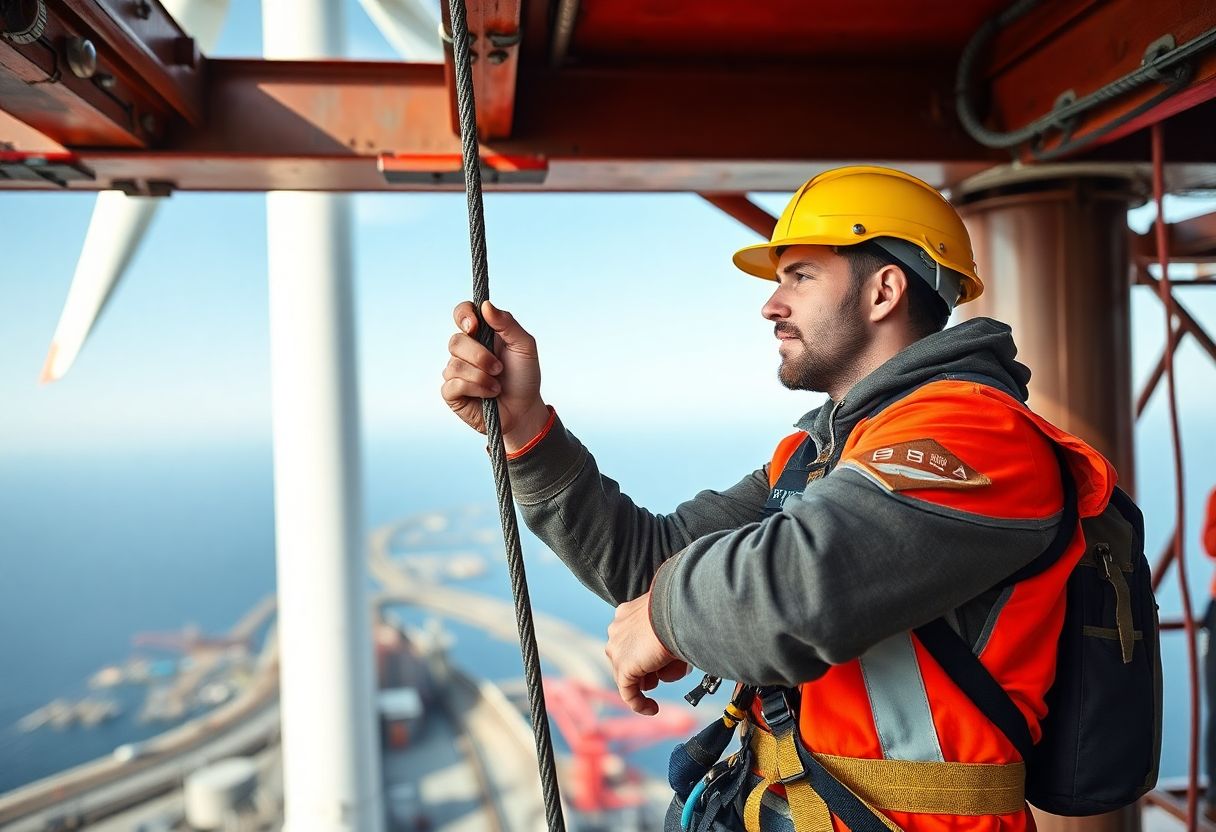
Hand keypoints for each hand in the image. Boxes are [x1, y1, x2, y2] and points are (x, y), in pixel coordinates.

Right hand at [442, 300, 549, 450]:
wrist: (524, 410)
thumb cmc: (524, 377)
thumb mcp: (524, 346)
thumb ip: (508, 324)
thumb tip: (486, 305)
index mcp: (481, 334)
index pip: (462, 313)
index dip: (463, 315)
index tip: (474, 326)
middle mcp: (465, 350)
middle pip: (456, 341)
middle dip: (480, 356)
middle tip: (499, 368)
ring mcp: (456, 371)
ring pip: (454, 364)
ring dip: (482, 376)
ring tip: (497, 386)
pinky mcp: (452, 392)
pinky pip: (453, 384)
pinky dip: (476, 388)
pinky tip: (489, 395)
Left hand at [606, 592, 689, 714]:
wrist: (675, 612)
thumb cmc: (679, 610)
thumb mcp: (670, 618)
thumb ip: (666, 630)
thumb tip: (676, 648)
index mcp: (626, 614)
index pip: (630, 639)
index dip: (644, 652)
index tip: (660, 658)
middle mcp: (617, 629)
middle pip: (628, 657)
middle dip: (646, 667)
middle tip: (664, 669)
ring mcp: (617, 649)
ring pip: (630, 674)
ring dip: (650, 679)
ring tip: (670, 673)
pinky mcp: (624, 667)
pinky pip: (628, 693)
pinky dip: (639, 703)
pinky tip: (652, 708)